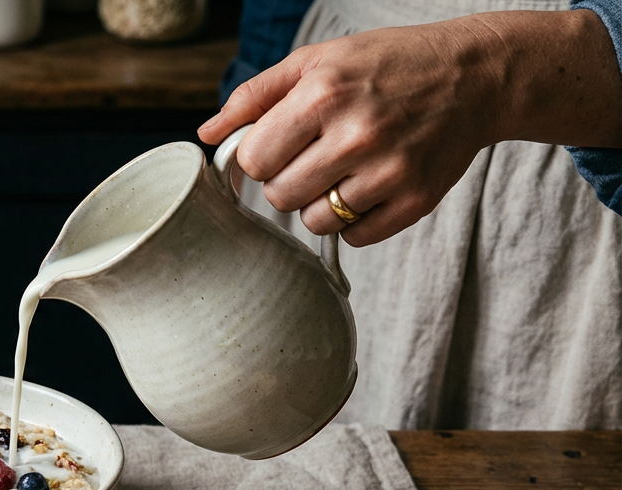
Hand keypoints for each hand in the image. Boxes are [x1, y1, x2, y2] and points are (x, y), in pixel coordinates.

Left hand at [198, 10, 621, 246]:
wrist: (476, 75)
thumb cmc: (387, 64)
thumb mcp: (317, 60)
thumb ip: (254, 96)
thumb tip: (205, 135)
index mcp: (324, 94)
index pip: (253, 160)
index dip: (260, 156)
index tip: (278, 146)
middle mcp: (356, 134)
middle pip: (279, 196)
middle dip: (286, 180)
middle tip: (313, 157)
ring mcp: (390, 171)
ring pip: (314, 222)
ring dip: (318, 203)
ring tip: (342, 170)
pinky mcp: (416, 200)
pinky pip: (355, 236)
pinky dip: (354, 220)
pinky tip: (369, 185)